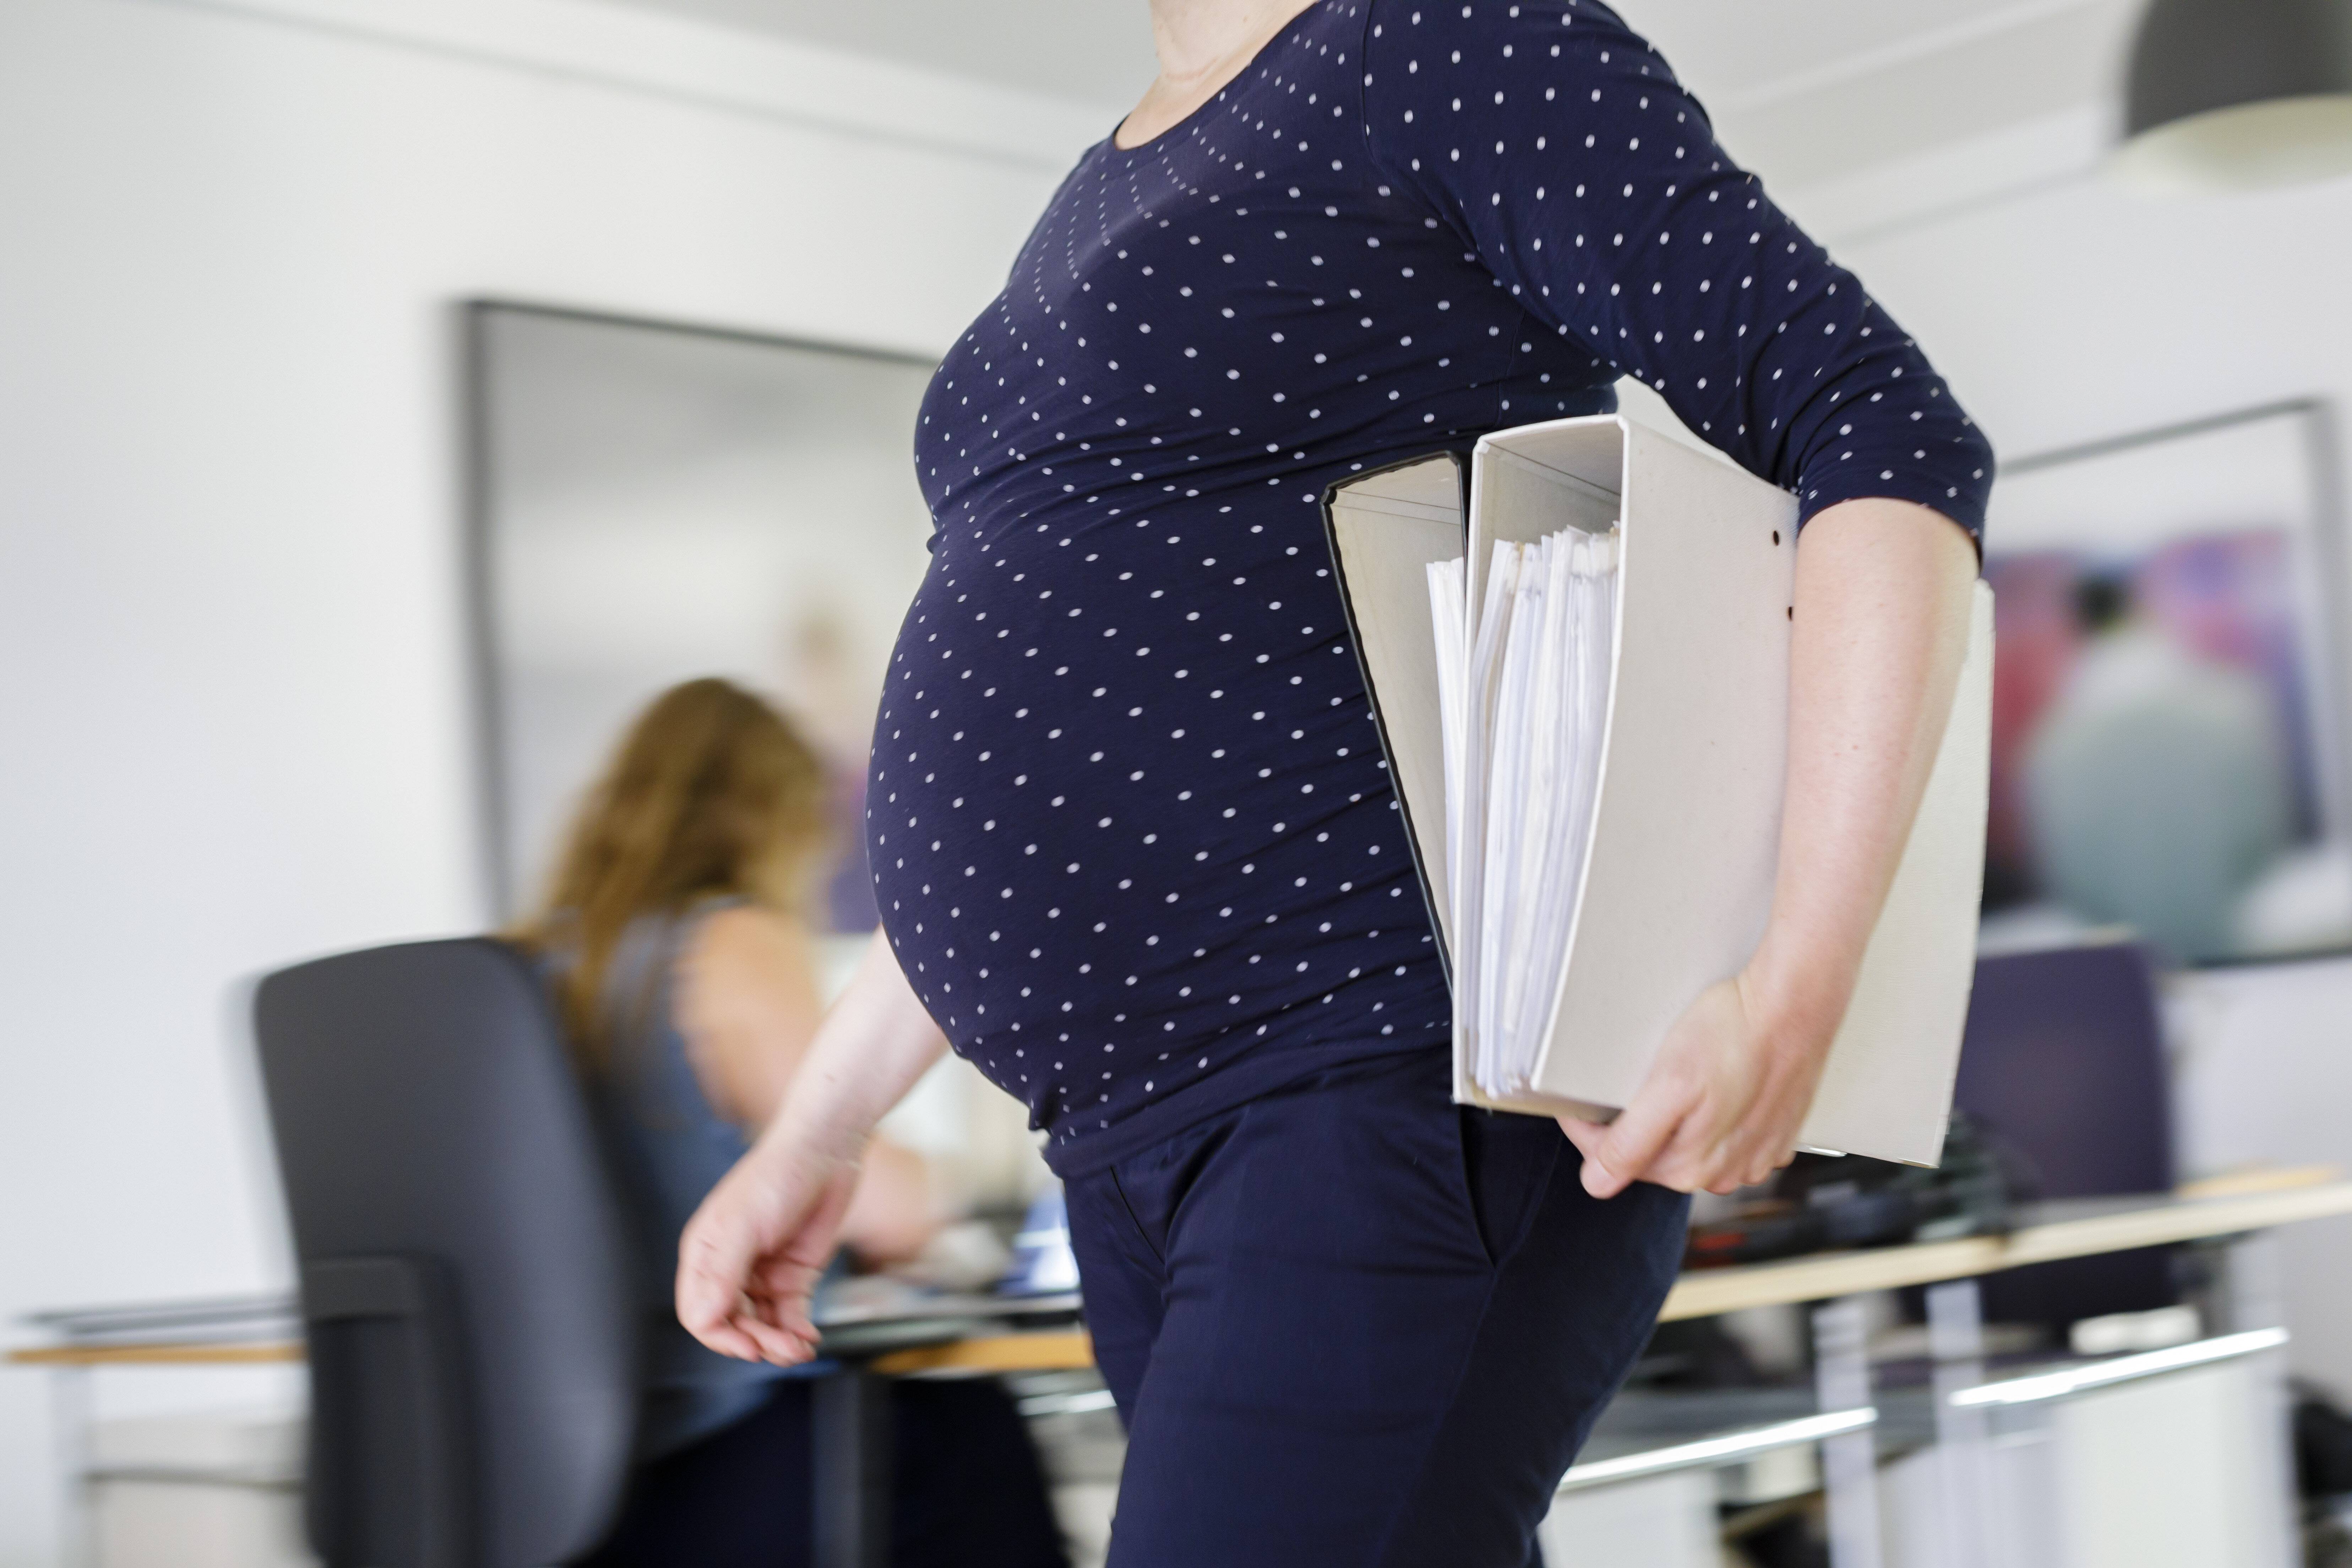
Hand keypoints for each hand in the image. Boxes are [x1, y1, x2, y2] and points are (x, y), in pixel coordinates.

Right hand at [676, 1133, 859, 1364]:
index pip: (698, 1312)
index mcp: (706, 1254)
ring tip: (799, 1348)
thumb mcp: (744, 1224)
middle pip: (732, 1323)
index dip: (719, 1336)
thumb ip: (723, 1273)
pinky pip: (789, 1314)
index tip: (746, 1347)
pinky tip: (807, 1337)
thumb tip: (702, 1317)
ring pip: (762, 1324)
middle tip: (780, 1349)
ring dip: (778, 1342)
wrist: (827, 1151)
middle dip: (755, 1342)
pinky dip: (797, 1330)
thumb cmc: (779, 1174)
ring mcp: (764, 1273)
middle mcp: (731, 1268)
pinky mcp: (794, 1274)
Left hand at [1559, 971, 1835, 1198]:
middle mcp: (1724, 1174)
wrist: (1795, 1007)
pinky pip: (1725, 1137)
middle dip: (1632, 1126)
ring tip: (1675, 1079)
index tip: (1578, 1102)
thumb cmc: (1734, 1035)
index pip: (1614, 1162)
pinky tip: (1714, 1086)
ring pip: (1688, 1148)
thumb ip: (1631, 1141)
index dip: (1589, 1129)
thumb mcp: (1668, 1084)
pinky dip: (1712, 1116)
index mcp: (1689, 1167)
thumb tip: (1597, 1183)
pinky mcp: (1772, 1137)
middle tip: (1627, 1082)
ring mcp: (1752, 1157)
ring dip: (1673, 1121)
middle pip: (1651, 1157)